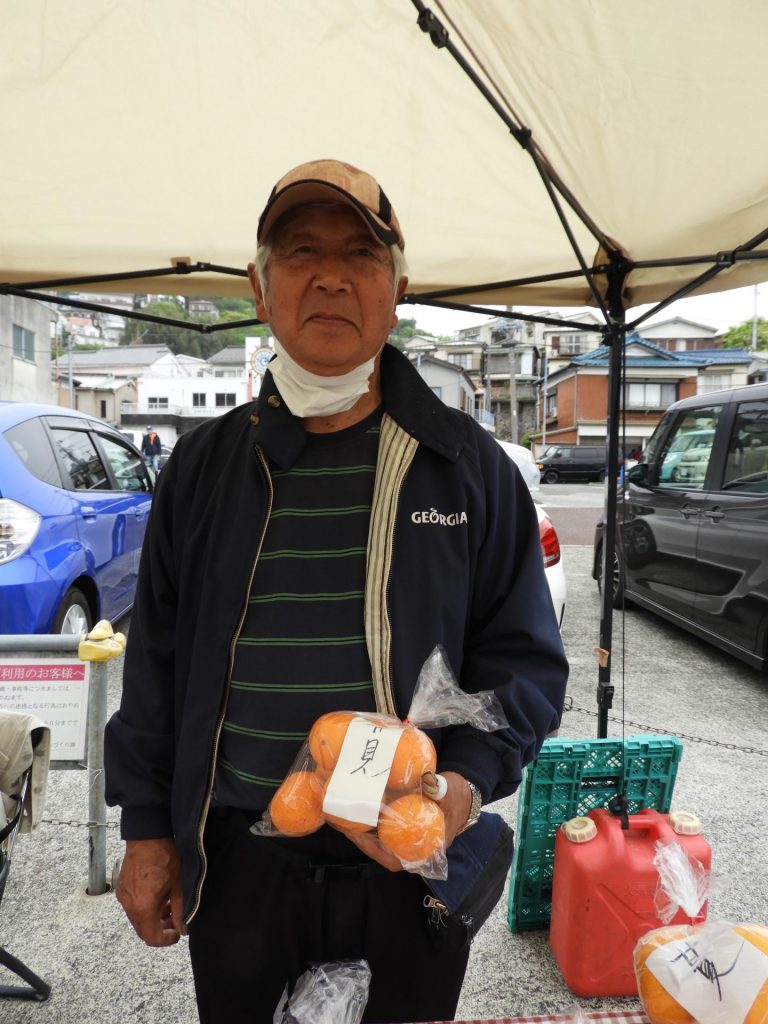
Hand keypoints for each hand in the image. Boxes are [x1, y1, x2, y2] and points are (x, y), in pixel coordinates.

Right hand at [115, 838, 185, 945]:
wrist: (148, 835)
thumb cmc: (165, 856)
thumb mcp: (179, 885)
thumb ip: (181, 911)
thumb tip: (184, 929)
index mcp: (144, 907)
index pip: (152, 938)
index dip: (167, 940)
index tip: (177, 932)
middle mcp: (129, 905)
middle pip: (143, 931)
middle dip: (160, 929)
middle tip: (175, 919)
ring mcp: (123, 896)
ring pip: (137, 919)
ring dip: (153, 918)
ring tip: (169, 905)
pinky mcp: (121, 888)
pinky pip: (132, 906)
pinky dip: (145, 907)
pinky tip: (158, 895)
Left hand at [334, 770, 473, 870]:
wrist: (463, 792)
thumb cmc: (457, 796)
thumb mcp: (450, 792)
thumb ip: (440, 789)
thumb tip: (428, 781)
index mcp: (425, 848)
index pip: (395, 859)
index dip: (374, 851)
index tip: (358, 836)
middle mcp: (412, 846)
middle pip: (381, 848)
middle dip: (360, 836)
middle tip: (341, 820)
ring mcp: (407, 836)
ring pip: (380, 837)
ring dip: (362, 826)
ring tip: (343, 812)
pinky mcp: (403, 824)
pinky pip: (383, 824)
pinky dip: (371, 815)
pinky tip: (358, 802)